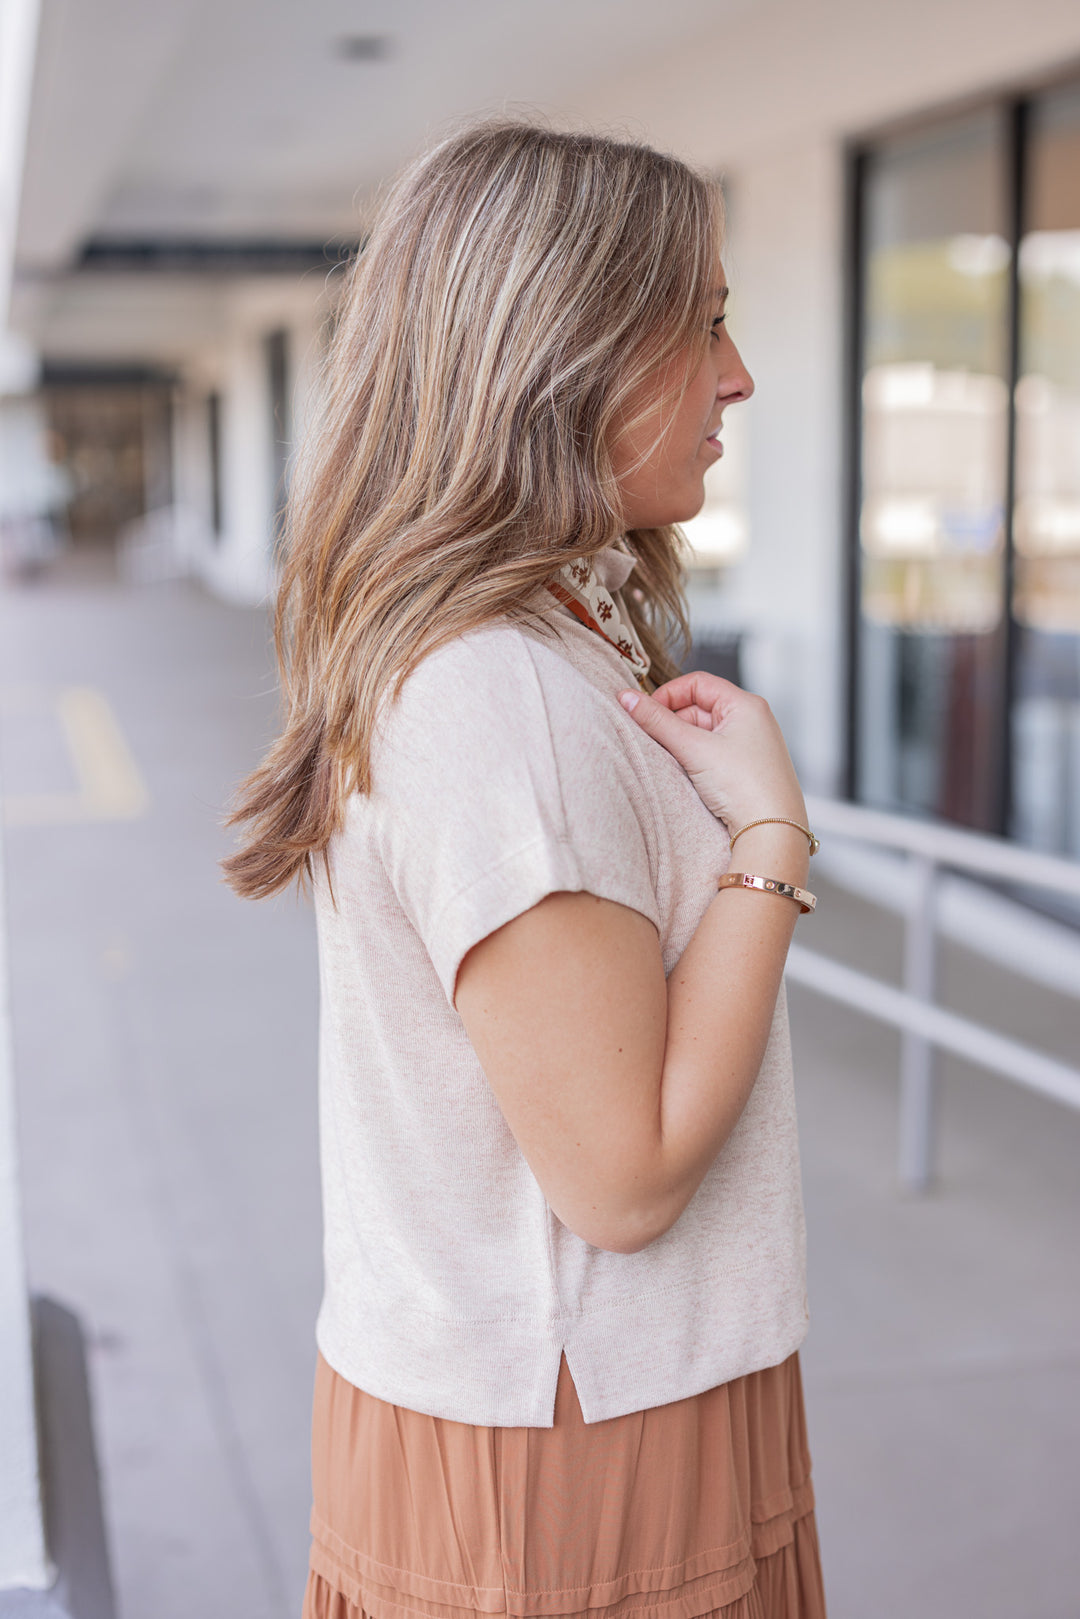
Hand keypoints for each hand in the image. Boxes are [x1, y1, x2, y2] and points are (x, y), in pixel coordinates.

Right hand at [618, 672, 805, 834]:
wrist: (773, 832)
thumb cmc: (746, 787)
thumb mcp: (694, 749)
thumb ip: (657, 722)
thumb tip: (627, 698)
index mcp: (746, 704)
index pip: (697, 683)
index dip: (667, 695)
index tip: (645, 714)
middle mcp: (752, 720)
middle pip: (698, 707)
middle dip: (672, 722)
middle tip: (652, 740)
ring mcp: (750, 745)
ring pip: (703, 732)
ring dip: (682, 742)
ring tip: (671, 761)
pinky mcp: (746, 768)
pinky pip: (712, 752)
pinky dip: (694, 758)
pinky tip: (688, 774)